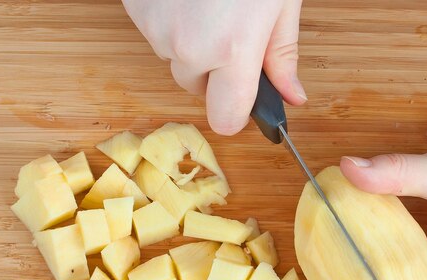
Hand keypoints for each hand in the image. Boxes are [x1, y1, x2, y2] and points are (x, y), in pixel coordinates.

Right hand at [122, 0, 305, 134]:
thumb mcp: (280, 2)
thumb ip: (282, 55)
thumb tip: (292, 97)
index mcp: (233, 50)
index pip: (224, 121)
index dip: (235, 111)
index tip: (241, 94)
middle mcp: (188, 47)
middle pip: (196, 86)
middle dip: (212, 67)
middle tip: (228, 24)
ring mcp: (155, 26)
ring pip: (173, 57)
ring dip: (189, 40)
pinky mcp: (134, 6)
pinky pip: (153, 31)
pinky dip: (168, 18)